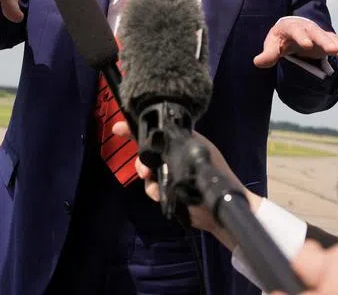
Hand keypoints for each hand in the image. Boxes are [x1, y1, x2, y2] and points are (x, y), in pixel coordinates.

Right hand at [110, 121, 257, 248]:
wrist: (220, 208)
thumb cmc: (215, 174)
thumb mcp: (198, 151)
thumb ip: (178, 141)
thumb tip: (155, 139)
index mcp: (182, 142)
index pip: (157, 132)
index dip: (135, 130)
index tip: (118, 129)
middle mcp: (173, 156)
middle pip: (147, 154)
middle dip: (141, 161)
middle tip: (144, 171)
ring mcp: (170, 175)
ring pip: (147, 172)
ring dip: (148, 178)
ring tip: (152, 183)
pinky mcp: (168, 192)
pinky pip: (152, 188)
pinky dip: (153, 191)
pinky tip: (160, 195)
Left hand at [253, 17, 337, 68]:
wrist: (291, 31)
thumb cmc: (280, 38)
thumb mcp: (273, 44)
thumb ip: (268, 54)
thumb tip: (257, 62)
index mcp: (292, 26)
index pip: (297, 31)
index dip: (302, 38)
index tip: (308, 46)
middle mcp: (308, 28)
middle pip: (317, 33)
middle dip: (325, 41)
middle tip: (333, 50)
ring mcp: (320, 34)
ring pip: (330, 39)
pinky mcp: (328, 42)